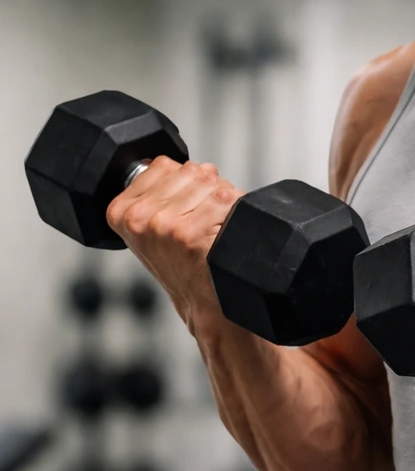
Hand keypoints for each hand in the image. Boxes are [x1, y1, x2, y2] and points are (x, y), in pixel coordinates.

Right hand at [105, 157, 244, 332]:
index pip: (163, 165)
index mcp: (121, 211)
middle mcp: (139, 217)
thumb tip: (193, 166)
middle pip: (191, 171)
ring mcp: (165, 225)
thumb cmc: (185, 267)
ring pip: (212, 183)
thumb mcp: (153, 230)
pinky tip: (226, 234)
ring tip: (216, 230)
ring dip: (225, 201)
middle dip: (208, 190)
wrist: (206, 305)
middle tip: (208, 222)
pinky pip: (229, 199)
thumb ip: (159, 194)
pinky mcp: (192, 233)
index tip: (188, 209)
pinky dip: (238, 212)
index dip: (186, 182)